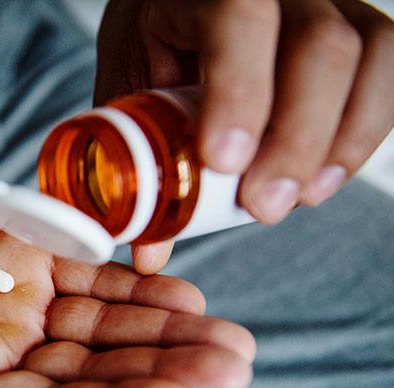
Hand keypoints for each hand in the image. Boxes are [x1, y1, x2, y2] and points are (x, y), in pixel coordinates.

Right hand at [0, 151, 254, 387]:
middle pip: (95, 373)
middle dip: (163, 372)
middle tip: (231, 366)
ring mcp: (19, 302)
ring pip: (106, 326)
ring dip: (167, 332)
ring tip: (228, 337)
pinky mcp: (28, 252)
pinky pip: (93, 273)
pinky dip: (137, 283)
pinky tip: (184, 292)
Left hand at [96, 0, 393, 272]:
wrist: (182, 9)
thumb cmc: (155, 43)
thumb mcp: (130, 87)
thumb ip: (136, 156)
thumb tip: (149, 254)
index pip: (236, 19)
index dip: (238, 91)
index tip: (223, 162)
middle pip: (318, 46)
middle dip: (296, 139)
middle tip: (262, 207)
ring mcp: (326, 3)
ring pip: (367, 58)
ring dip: (338, 144)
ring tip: (296, 200)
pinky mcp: (359, 29)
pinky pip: (387, 75)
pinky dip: (363, 135)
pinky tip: (324, 178)